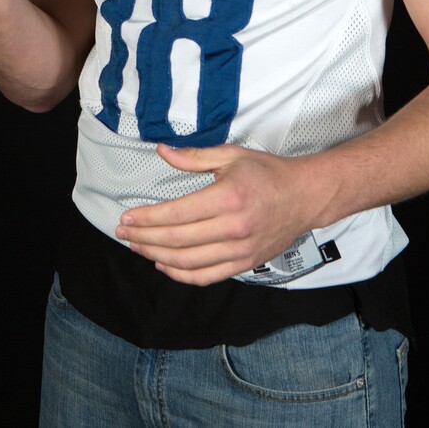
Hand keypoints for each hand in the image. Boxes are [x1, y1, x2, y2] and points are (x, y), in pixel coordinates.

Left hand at [115, 143, 315, 285]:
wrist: (305, 196)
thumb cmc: (267, 173)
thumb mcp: (230, 155)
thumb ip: (193, 157)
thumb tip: (161, 151)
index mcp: (228, 197)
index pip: (176, 214)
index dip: (146, 218)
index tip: (126, 218)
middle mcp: (234, 227)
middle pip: (177, 240)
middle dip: (144, 238)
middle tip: (123, 233)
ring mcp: (240, 249)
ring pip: (188, 261)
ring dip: (157, 256)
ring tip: (138, 247)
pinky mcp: (245, 263)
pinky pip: (206, 276)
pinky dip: (181, 274)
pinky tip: (164, 265)